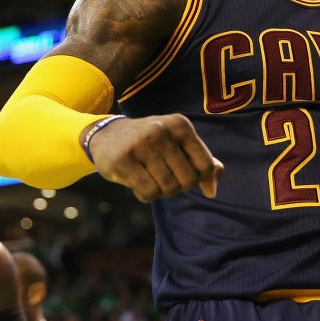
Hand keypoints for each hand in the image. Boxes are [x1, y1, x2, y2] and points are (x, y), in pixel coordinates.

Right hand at [87, 114, 223, 201]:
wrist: (107, 134)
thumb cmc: (151, 143)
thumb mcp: (179, 144)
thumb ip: (202, 163)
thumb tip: (212, 191)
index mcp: (180, 125)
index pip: (205, 165)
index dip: (199, 178)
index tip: (185, 174)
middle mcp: (162, 131)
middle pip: (188, 180)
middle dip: (180, 187)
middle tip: (167, 179)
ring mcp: (141, 145)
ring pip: (168, 188)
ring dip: (163, 192)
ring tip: (153, 180)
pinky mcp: (123, 161)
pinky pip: (148, 193)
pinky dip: (147, 195)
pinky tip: (140, 184)